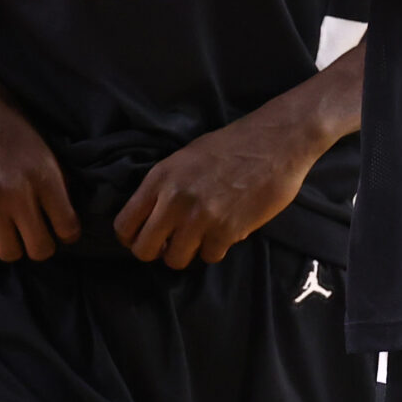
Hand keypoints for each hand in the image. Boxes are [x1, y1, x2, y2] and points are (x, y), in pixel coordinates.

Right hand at [0, 51, 78, 262]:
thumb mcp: (38, 135)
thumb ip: (50, 171)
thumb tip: (65, 199)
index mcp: (44, 173)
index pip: (67, 227)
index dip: (68, 232)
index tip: (63, 227)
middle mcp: (18, 193)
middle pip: (39, 250)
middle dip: (42, 244)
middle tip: (37, 231)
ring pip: (7, 252)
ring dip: (11, 240)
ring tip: (10, 224)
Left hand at [114, 107, 318, 267]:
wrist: (276, 142)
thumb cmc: (233, 145)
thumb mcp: (186, 157)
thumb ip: (166, 187)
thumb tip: (153, 217)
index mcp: (161, 178)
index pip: (124, 225)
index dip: (132, 237)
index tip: (146, 238)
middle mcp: (175, 201)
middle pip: (144, 250)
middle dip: (156, 251)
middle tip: (171, 244)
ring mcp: (201, 218)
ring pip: (176, 259)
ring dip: (188, 252)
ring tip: (201, 237)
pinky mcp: (227, 231)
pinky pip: (209, 256)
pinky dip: (216, 248)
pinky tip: (226, 230)